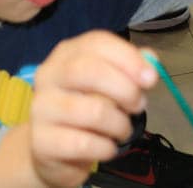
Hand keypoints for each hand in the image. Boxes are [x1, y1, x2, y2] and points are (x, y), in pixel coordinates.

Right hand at [3, 31, 157, 187]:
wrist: (53, 150)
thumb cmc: (86, 108)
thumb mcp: (108, 84)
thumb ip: (129, 69)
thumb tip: (150, 61)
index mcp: (66, 54)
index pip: (97, 42)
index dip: (128, 57)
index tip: (151, 78)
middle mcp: (48, 75)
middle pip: (89, 71)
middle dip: (125, 89)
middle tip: (139, 105)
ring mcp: (41, 109)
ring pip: (93, 111)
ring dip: (120, 124)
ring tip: (123, 130)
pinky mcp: (42, 142)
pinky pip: (84, 144)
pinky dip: (106, 148)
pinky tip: (107, 147)